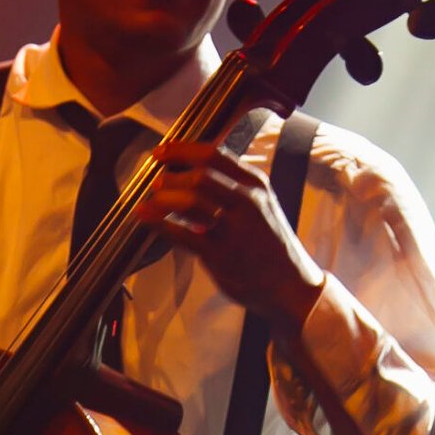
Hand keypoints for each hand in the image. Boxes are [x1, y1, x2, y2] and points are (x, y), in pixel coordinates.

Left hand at [140, 138, 324, 335]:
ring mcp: (234, 229)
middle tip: (156, 183)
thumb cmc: (270, 244)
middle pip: (200, 175)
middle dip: (171, 177)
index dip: (181, 150)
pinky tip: (144, 216)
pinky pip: (182, 234)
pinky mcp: (221, 255)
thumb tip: (190, 175)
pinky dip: (158, 223)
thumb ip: (231, 187)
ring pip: (190, 202)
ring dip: (164, 198)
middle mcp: (246, 201)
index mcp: (255, 184)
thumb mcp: (260, 204)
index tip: (161, 152)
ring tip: (152, 201)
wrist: (290, 284)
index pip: (213, 155)